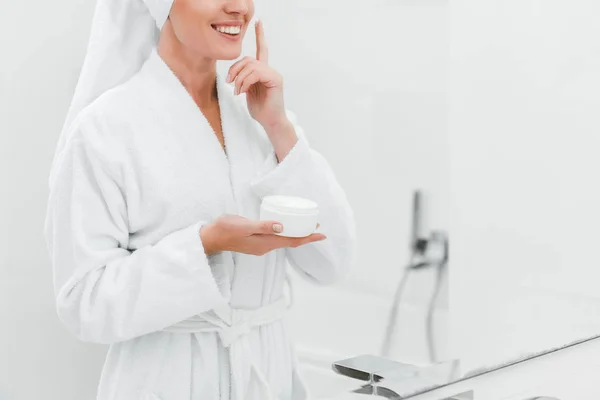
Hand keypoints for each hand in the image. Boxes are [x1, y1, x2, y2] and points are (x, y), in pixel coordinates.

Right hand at [200, 214, 324, 256]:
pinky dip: (286, 233)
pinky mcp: (256, 242)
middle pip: (291, 242)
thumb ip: (262, 226)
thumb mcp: (244, 225)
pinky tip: (286, 227)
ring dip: (296, 234)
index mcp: (265, 243)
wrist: (210, 237)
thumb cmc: (225, 229)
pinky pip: (276, 239)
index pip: (292, 241)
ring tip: (306, 226)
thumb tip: (281, 226)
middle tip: (317, 226)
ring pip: (284, 241)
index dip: (308, 238)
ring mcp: (260, 246)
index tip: (322, 234)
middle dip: (305, 235)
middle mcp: (265, 247)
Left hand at [226, 20, 286, 128]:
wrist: (270, 122)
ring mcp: (273, 74)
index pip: (262, 49)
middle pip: (248, 59)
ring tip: (238, 91)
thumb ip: (243, 78)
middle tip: (230, 83)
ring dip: (240, 78)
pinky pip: (256, 73)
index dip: (260, 35)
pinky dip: (246, 82)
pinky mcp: (275, 79)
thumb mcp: (247, 91)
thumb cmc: (260, 109)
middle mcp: (270, 70)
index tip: (258, 22)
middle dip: (235, 69)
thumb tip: (234, 74)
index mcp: (263, 71)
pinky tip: (243, 92)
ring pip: (251, 66)